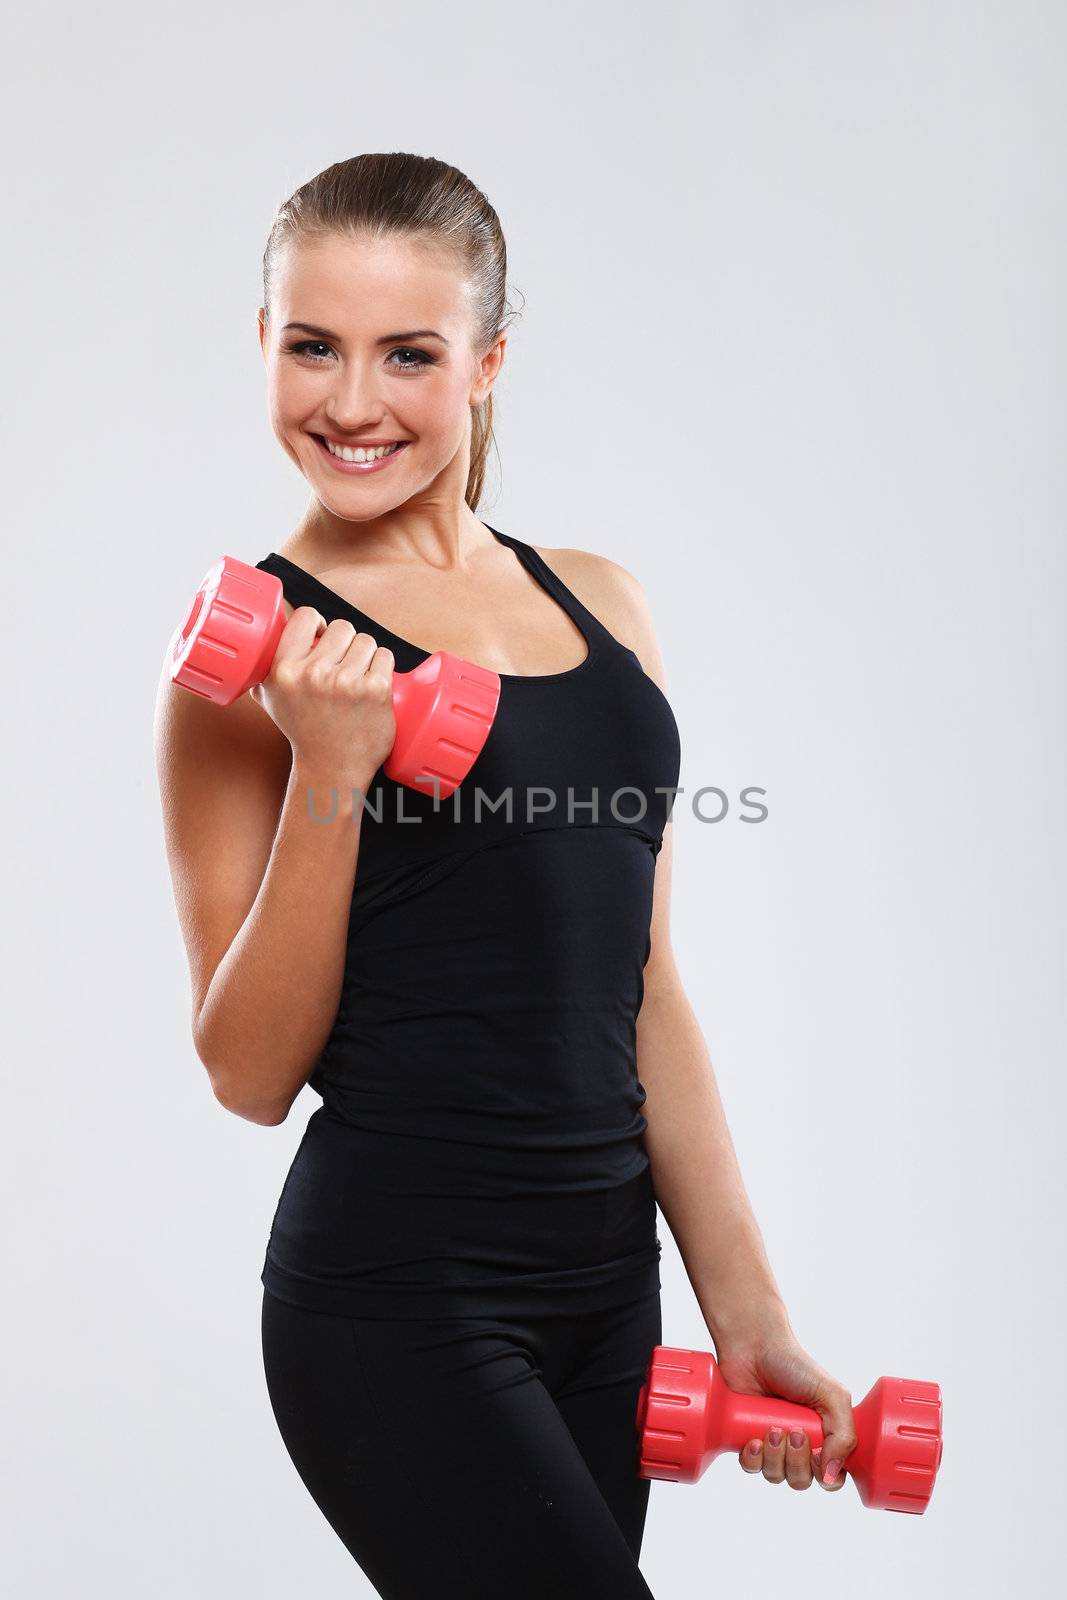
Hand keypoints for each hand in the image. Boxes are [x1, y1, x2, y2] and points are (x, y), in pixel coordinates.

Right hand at [249, 602, 395, 782]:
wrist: (331, 767)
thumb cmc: (303, 730)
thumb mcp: (270, 698)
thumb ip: (264, 668)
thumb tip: (261, 640)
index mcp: (284, 670)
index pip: (306, 616)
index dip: (318, 622)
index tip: (323, 636)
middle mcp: (313, 674)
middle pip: (343, 627)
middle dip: (346, 643)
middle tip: (343, 667)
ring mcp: (346, 682)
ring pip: (366, 641)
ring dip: (366, 656)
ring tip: (357, 679)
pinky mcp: (376, 690)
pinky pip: (385, 657)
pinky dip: (383, 668)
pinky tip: (372, 686)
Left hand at [716, 1329, 856, 1493]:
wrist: (753, 1345)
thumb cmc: (794, 1364)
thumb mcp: (832, 1394)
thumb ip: (844, 1435)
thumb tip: (831, 1476)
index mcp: (825, 1436)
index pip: (833, 1477)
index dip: (826, 1475)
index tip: (817, 1452)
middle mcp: (800, 1444)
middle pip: (802, 1480)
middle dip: (797, 1461)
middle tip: (792, 1431)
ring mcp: (772, 1443)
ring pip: (776, 1476)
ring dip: (774, 1457)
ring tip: (772, 1428)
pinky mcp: (745, 1439)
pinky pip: (751, 1467)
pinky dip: (752, 1458)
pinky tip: (752, 1439)